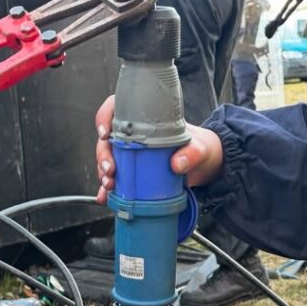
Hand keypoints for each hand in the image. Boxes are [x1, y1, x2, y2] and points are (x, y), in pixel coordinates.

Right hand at [94, 95, 223, 204]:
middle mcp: (134, 135)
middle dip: (103, 155)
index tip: (105, 133)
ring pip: (108, 159)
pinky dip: (107, 189)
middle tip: (110, 170)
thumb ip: (192, 152)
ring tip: (110, 185)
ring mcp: (131, 154)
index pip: (116, 108)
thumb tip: (177, 163)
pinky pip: (116, 179)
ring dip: (103, 173)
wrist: (204, 166)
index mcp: (145, 119)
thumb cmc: (199, 148)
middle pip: (107, 139)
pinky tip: (105, 197)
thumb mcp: (200, 148)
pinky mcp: (133, 172)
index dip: (104, 116)